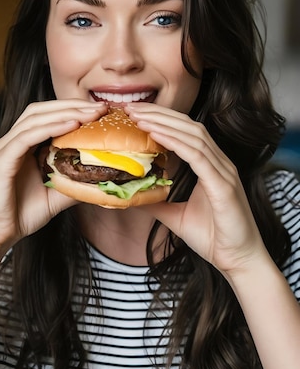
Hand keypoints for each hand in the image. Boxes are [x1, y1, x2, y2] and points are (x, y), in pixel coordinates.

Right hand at [0, 100, 106, 251]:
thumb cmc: (20, 215)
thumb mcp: (55, 196)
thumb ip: (74, 184)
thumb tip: (102, 180)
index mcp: (21, 146)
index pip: (46, 117)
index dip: (72, 110)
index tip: (100, 112)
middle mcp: (10, 142)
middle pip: (41, 111)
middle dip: (72, 106)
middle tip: (100, 108)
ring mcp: (3, 149)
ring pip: (35, 119)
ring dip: (65, 112)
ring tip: (90, 113)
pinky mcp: (1, 161)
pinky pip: (26, 137)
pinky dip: (50, 128)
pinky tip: (71, 124)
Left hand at [126, 103, 266, 275]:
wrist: (237, 260)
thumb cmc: (214, 237)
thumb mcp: (176, 216)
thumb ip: (158, 203)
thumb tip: (133, 197)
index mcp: (211, 165)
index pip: (185, 131)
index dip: (161, 118)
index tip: (135, 113)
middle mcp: (220, 162)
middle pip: (188, 126)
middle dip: (159, 113)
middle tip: (131, 107)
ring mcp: (224, 171)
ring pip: (193, 136)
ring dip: (163, 124)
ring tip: (138, 117)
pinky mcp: (223, 185)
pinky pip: (198, 157)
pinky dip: (177, 143)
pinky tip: (157, 135)